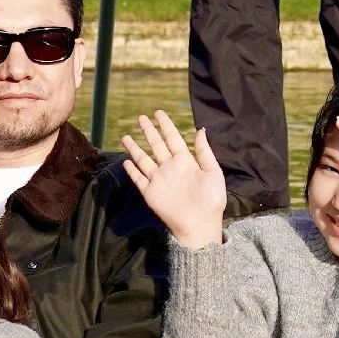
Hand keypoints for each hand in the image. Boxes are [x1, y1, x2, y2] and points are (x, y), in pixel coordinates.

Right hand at [119, 111, 226, 248]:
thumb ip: (204, 151)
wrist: (200, 224)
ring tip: (125, 136)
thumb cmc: (211, 199)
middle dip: (148, 131)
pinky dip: (132, 171)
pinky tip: (126, 161)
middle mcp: (170, 168)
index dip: (166, 125)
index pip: (173, 138)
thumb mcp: (212, 172)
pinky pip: (139, 179)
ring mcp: (159, 180)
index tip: (158, 113)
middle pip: (156, 145)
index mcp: (185, 162)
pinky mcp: (150, 193)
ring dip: (135, 148)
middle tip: (140, 117)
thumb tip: (200, 129)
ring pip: (143, 160)